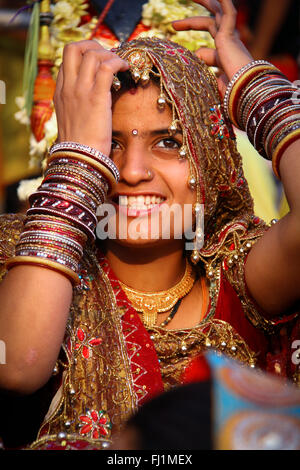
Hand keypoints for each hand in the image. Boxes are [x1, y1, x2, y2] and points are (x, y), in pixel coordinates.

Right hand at [53, 40, 128, 155]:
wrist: (80, 159)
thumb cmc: (80, 146)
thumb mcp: (74, 122)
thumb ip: (80, 107)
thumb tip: (96, 103)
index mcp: (61, 93)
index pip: (67, 61)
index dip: (85, 55)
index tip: (101, 62)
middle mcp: (68, 87)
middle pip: (74, 48)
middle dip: (94, 45)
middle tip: (109, 56)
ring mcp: (80, 90)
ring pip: (92, 53)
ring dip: (110, 54)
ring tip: (122, 65)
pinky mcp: (96, 97)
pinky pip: (107, 66)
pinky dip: (119, 62)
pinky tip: (127, 69)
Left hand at [172, 0, 253, 97]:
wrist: (244, 95)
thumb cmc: (230, 99)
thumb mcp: (211, 89)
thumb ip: (202, 82)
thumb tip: (189, 79)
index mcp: (223, 61)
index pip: (205, 52)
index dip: (193, 53)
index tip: (176, 57)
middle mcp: (228, 47)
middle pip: (210, 26)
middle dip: (191, 22)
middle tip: (173, 24)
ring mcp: (230, 40)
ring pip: (217, 14)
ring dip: (204, 4)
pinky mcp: (231, 36)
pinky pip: (229, 13)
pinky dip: (224, 2)